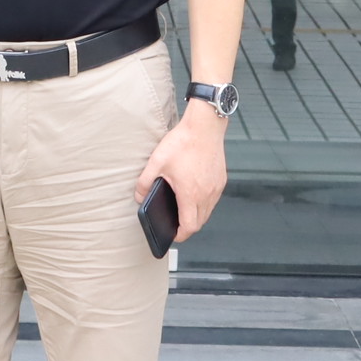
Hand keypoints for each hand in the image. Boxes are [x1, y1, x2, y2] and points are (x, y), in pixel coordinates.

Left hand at [132, 104, 227, 244]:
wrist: (205, 126)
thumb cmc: (183, 142)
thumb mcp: (156, 162)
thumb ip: (144, 183)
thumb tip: (140, 197)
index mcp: (191, 194)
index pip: (189, 226)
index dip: (180, 235)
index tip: (173, 235)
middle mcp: (207, 194)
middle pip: (199, 222)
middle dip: (187, 227)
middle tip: (175, 224)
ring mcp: (216, 187)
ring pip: (208, 211)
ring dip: (196, 215)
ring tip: (183, 209)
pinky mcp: (221, 179)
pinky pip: (213, 199)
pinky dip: (203, 203)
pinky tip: (193, 193)